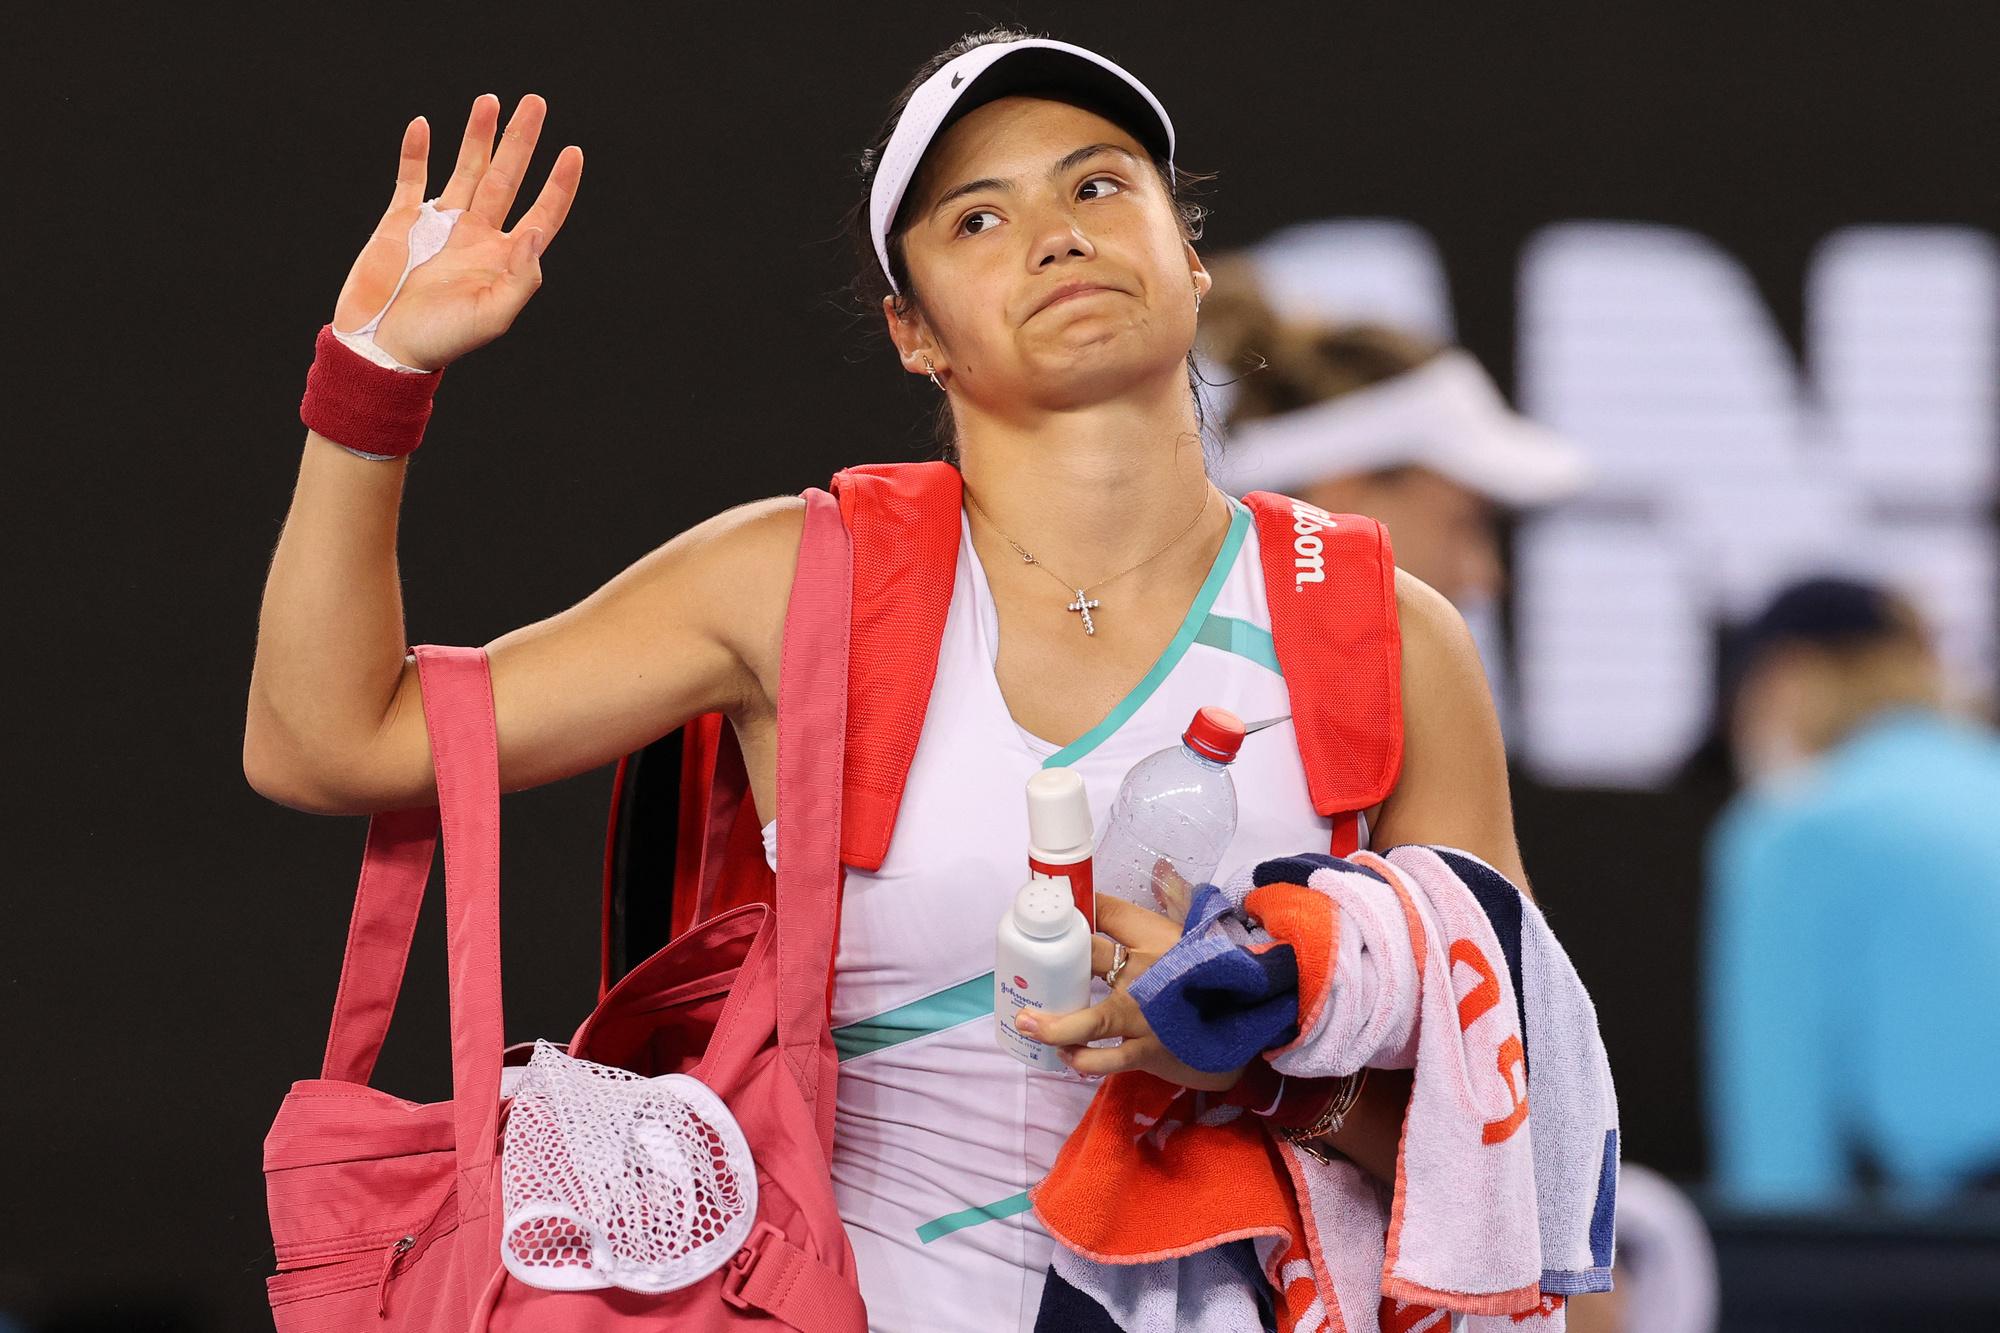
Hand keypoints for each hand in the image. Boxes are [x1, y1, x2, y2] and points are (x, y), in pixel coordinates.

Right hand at [330, 93, 582, 369]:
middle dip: (521, 141)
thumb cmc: (440, 340)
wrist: (382, 347)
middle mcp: (476, 235)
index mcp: (503, 258)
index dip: (559, 185)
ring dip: (477, 136)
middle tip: (535, 102)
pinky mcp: (401, 221)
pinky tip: (423, 126)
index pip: (542, 214)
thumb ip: (521, 278)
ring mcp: (440, 225)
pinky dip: (416, 152)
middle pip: (506, 178)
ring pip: (465, 169)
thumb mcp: (491, 317)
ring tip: (489, 100)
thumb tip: (536, 233)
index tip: (573, 152)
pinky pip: (411, 178)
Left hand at [1013, 892, 1247, 1092]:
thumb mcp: (1199, 931)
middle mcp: (1149, 971)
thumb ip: (1177, 898)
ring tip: (1027, 1021)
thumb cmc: (1215, 973)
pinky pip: (1108, 1058)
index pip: (1109, 911)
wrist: (1248, 1026)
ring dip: (1056, 1024)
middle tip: (1024, 963)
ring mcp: (1147, 1015)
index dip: (1080, 905)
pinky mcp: (1148, 1049)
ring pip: (1094, 1019)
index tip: (1060, 905)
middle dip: (1055, 956)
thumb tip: (1160, 866)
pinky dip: (1083, 1058)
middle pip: (1091, 956)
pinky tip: (1064, 1054)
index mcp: (1159, 935)